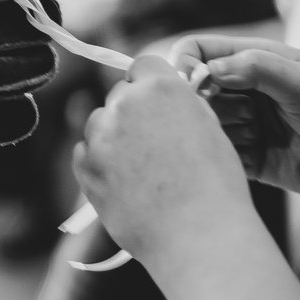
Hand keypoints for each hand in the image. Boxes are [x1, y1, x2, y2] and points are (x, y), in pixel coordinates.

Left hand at [75, 57, 251, 262]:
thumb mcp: (208, 128)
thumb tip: (164, 98)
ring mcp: (101, 136)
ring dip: (113, 138)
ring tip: (143, 171)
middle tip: (153, 144)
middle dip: (132, 112)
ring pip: (99, 124)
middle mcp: (126, 104)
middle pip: (120, 95)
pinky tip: (127, 184)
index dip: (150, 83)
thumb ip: (180, 105)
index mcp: (162, 88)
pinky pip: (84, 154)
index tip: (158, 103)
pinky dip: (99, 164)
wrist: (198, 235)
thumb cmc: (215, 186)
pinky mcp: (85, 167)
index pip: (143, 65)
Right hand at [171, 35, 299, 197]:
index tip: (194, 87)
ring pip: (203, 127)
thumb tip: (208, 69)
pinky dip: (221, 161)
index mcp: (256, 60)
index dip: (184, 66)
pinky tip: (247, 161)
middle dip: (198, 107)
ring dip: (213, 136)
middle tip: (229, 120)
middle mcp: (246, 91)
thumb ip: (260, 70)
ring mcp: (248, 125)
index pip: (197, 51)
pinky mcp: (253, 159)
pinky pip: (221, 158)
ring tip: (251, 141)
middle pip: (192, 92)